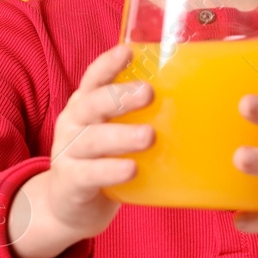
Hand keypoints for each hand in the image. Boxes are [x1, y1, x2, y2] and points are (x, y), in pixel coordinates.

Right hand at [7, 43, 154, 257]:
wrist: (68, 206)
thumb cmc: (101, 160)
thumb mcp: (112, 130)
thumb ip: (136, 115)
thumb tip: (190, 96)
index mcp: (85, 105)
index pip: (94, 78)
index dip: (109, 63)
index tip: (128, 51)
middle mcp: (73, 123)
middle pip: (92, 103)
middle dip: (120, 96)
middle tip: (148, 93)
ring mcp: (68, 152)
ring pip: (93, 139)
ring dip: (122, 136)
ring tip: (148, 136)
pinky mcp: (71, 181)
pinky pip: (90, 174)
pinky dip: (110, 170)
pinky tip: (131, 169)